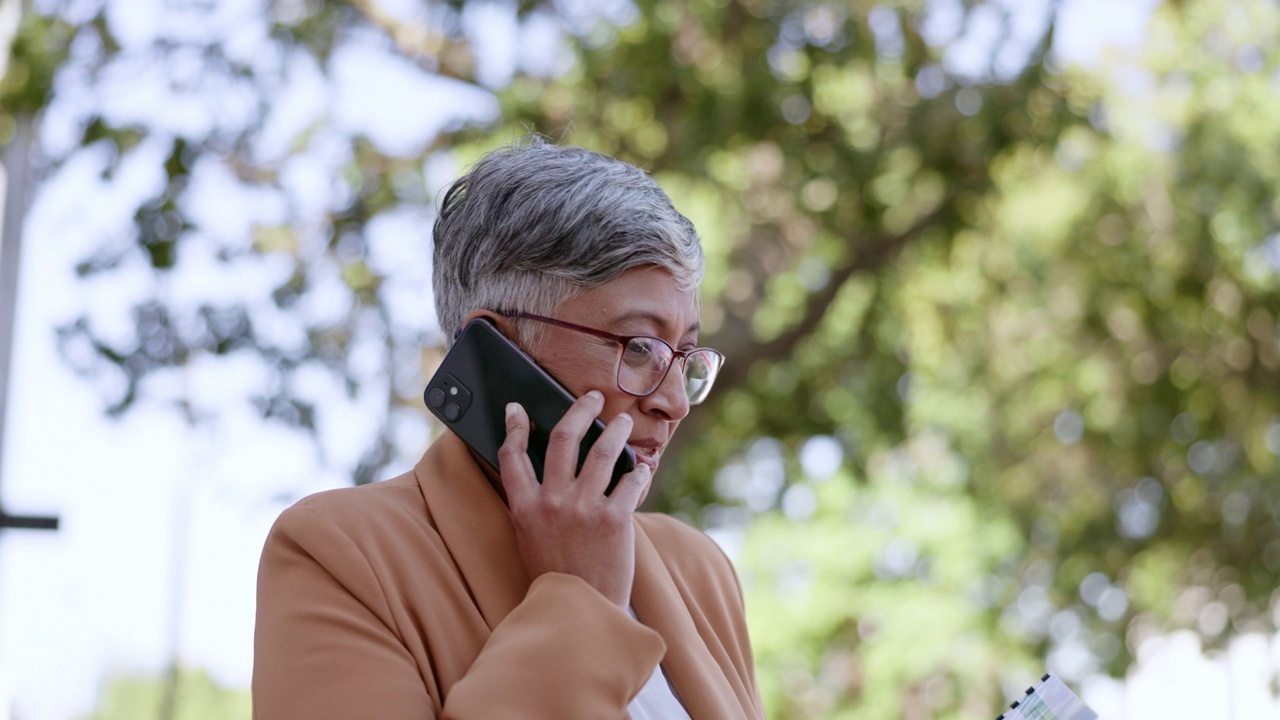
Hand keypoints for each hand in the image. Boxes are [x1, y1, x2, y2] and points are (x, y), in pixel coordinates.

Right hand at [497, 391, 652, 607]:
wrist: (580, 611)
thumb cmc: (556, 576)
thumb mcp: (530, 539)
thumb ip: (534, 505)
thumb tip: (548, 473)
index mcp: (524, 507)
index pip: (512, 455)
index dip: (514, 427)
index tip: (517, 408)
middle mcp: (551, 502)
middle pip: (565, 437)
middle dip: (580, 410)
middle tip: (592, 398)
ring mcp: (584, 508)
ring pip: (603, 450)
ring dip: (616, 430)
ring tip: (623, 422)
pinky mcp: (614, 519)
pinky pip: (631, 481)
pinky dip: (638, 471)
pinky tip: (641, 468)